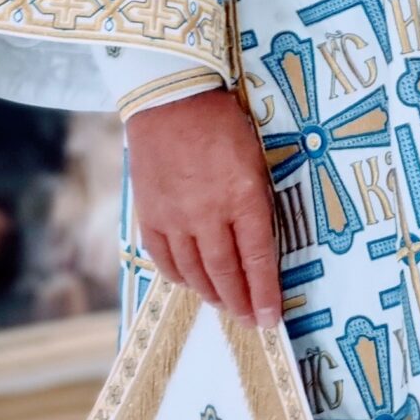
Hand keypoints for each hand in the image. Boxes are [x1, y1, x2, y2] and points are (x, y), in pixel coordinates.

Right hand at [125, 86, 282, 328]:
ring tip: (222, 303)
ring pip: (194, 271)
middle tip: (247, 319)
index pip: (258, 259)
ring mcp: (175, 217)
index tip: (269, 318)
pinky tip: (189, 281)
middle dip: (239, 302)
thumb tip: (259, 244)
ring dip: (211, 293)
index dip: (265, 294)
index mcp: (242, 197)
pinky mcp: (150, 214)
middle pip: (225, 272)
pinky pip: (164, 258)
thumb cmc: (222, 123)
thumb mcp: (256, 159)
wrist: (171, 99)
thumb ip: (257, 202)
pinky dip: (178, 275)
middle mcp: (208, 214)